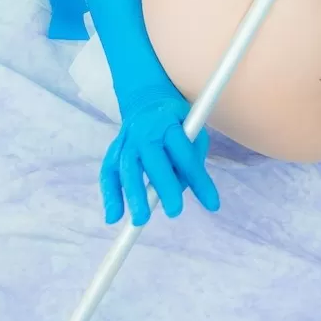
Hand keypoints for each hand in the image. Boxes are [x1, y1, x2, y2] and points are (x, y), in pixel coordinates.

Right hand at [100, 91, 219, 226]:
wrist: (146, 100)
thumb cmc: (176, 121)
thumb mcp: (193, 127)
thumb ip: (192, 156)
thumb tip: (180, 188)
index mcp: (169, 122)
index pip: (185, 154)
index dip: (199, 179)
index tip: (212, 204)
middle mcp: (145, 131)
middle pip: (153, 160)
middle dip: (164, 186)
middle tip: (175, 211)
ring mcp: (126, 140)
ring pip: (127, 168)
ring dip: (133, 195)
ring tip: (141, 220)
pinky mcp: (113, 150)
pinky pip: (108, 173)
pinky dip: (109, 195)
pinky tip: (113, 217)